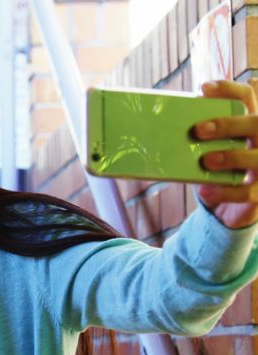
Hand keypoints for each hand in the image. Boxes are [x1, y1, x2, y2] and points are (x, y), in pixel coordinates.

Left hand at [194, 79, 257, 227]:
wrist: (228, 204)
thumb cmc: (218, 167)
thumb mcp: (210, 148)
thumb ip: (201, 135)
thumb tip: (168, 122)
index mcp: (250, 123)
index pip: (247, 97)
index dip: (229, 90)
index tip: (203, 88)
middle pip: (256, 123)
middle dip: (228, 124)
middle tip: (198, 130)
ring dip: (231, 157)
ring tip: (206, 160)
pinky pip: (248, 192)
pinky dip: (225, 191)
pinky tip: (205, 190)